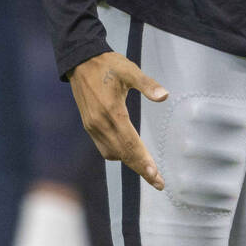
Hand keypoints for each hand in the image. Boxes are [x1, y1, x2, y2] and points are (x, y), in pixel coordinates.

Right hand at [68, 51, 168, 189]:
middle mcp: (100, 124)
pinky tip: (129, 153)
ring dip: (130, 162)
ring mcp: (92, 127)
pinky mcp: (89, 125)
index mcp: (111, 112)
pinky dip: (118, 154)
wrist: (80, 62)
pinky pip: (104, 147)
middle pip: (123, 154)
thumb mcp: (130, 69)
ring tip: (148, 171)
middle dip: (141, 169)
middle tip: (159, 182)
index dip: (144, 161)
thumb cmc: (108, 64)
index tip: (156, 177)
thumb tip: (165, 96)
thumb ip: (147, 84)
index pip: (131, 143)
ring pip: (113, 153)